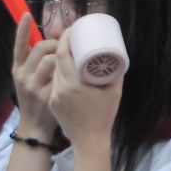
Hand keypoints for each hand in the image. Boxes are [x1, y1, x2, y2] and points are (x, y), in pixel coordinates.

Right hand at [11, 17, 60, 139]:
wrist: (35, 126)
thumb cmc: (36, 98)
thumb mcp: (29, 79)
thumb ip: (37, 62)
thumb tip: (55, 41)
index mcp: (17, 69)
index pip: (19, 45)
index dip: (22, 29)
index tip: (26, 14)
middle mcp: (22, 76)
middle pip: (40, 48)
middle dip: (56, 43)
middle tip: (64, 48)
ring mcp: (33, 86)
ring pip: (51, 60)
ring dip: (62, 57)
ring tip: (68, 62)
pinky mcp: (46, 96)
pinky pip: (61, 77)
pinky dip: (68, 74)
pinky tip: (73, 76)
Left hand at [46, 34, 120, 148]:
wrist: (89, 141)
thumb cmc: (104, 116)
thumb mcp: (115, 93)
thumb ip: (116, 73)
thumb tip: (117, 55)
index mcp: (75, 84)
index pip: (63, 54)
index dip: (65, 39)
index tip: (71, 30)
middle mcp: (61, 88)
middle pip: (57, 60)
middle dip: (62, 45)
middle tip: (72, 36)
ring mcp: (54, 96)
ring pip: (55, 70)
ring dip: (61, 59)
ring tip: (71, 51)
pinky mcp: (52, 102)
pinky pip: (55, 82)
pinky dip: (61, 73)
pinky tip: (67, 69)